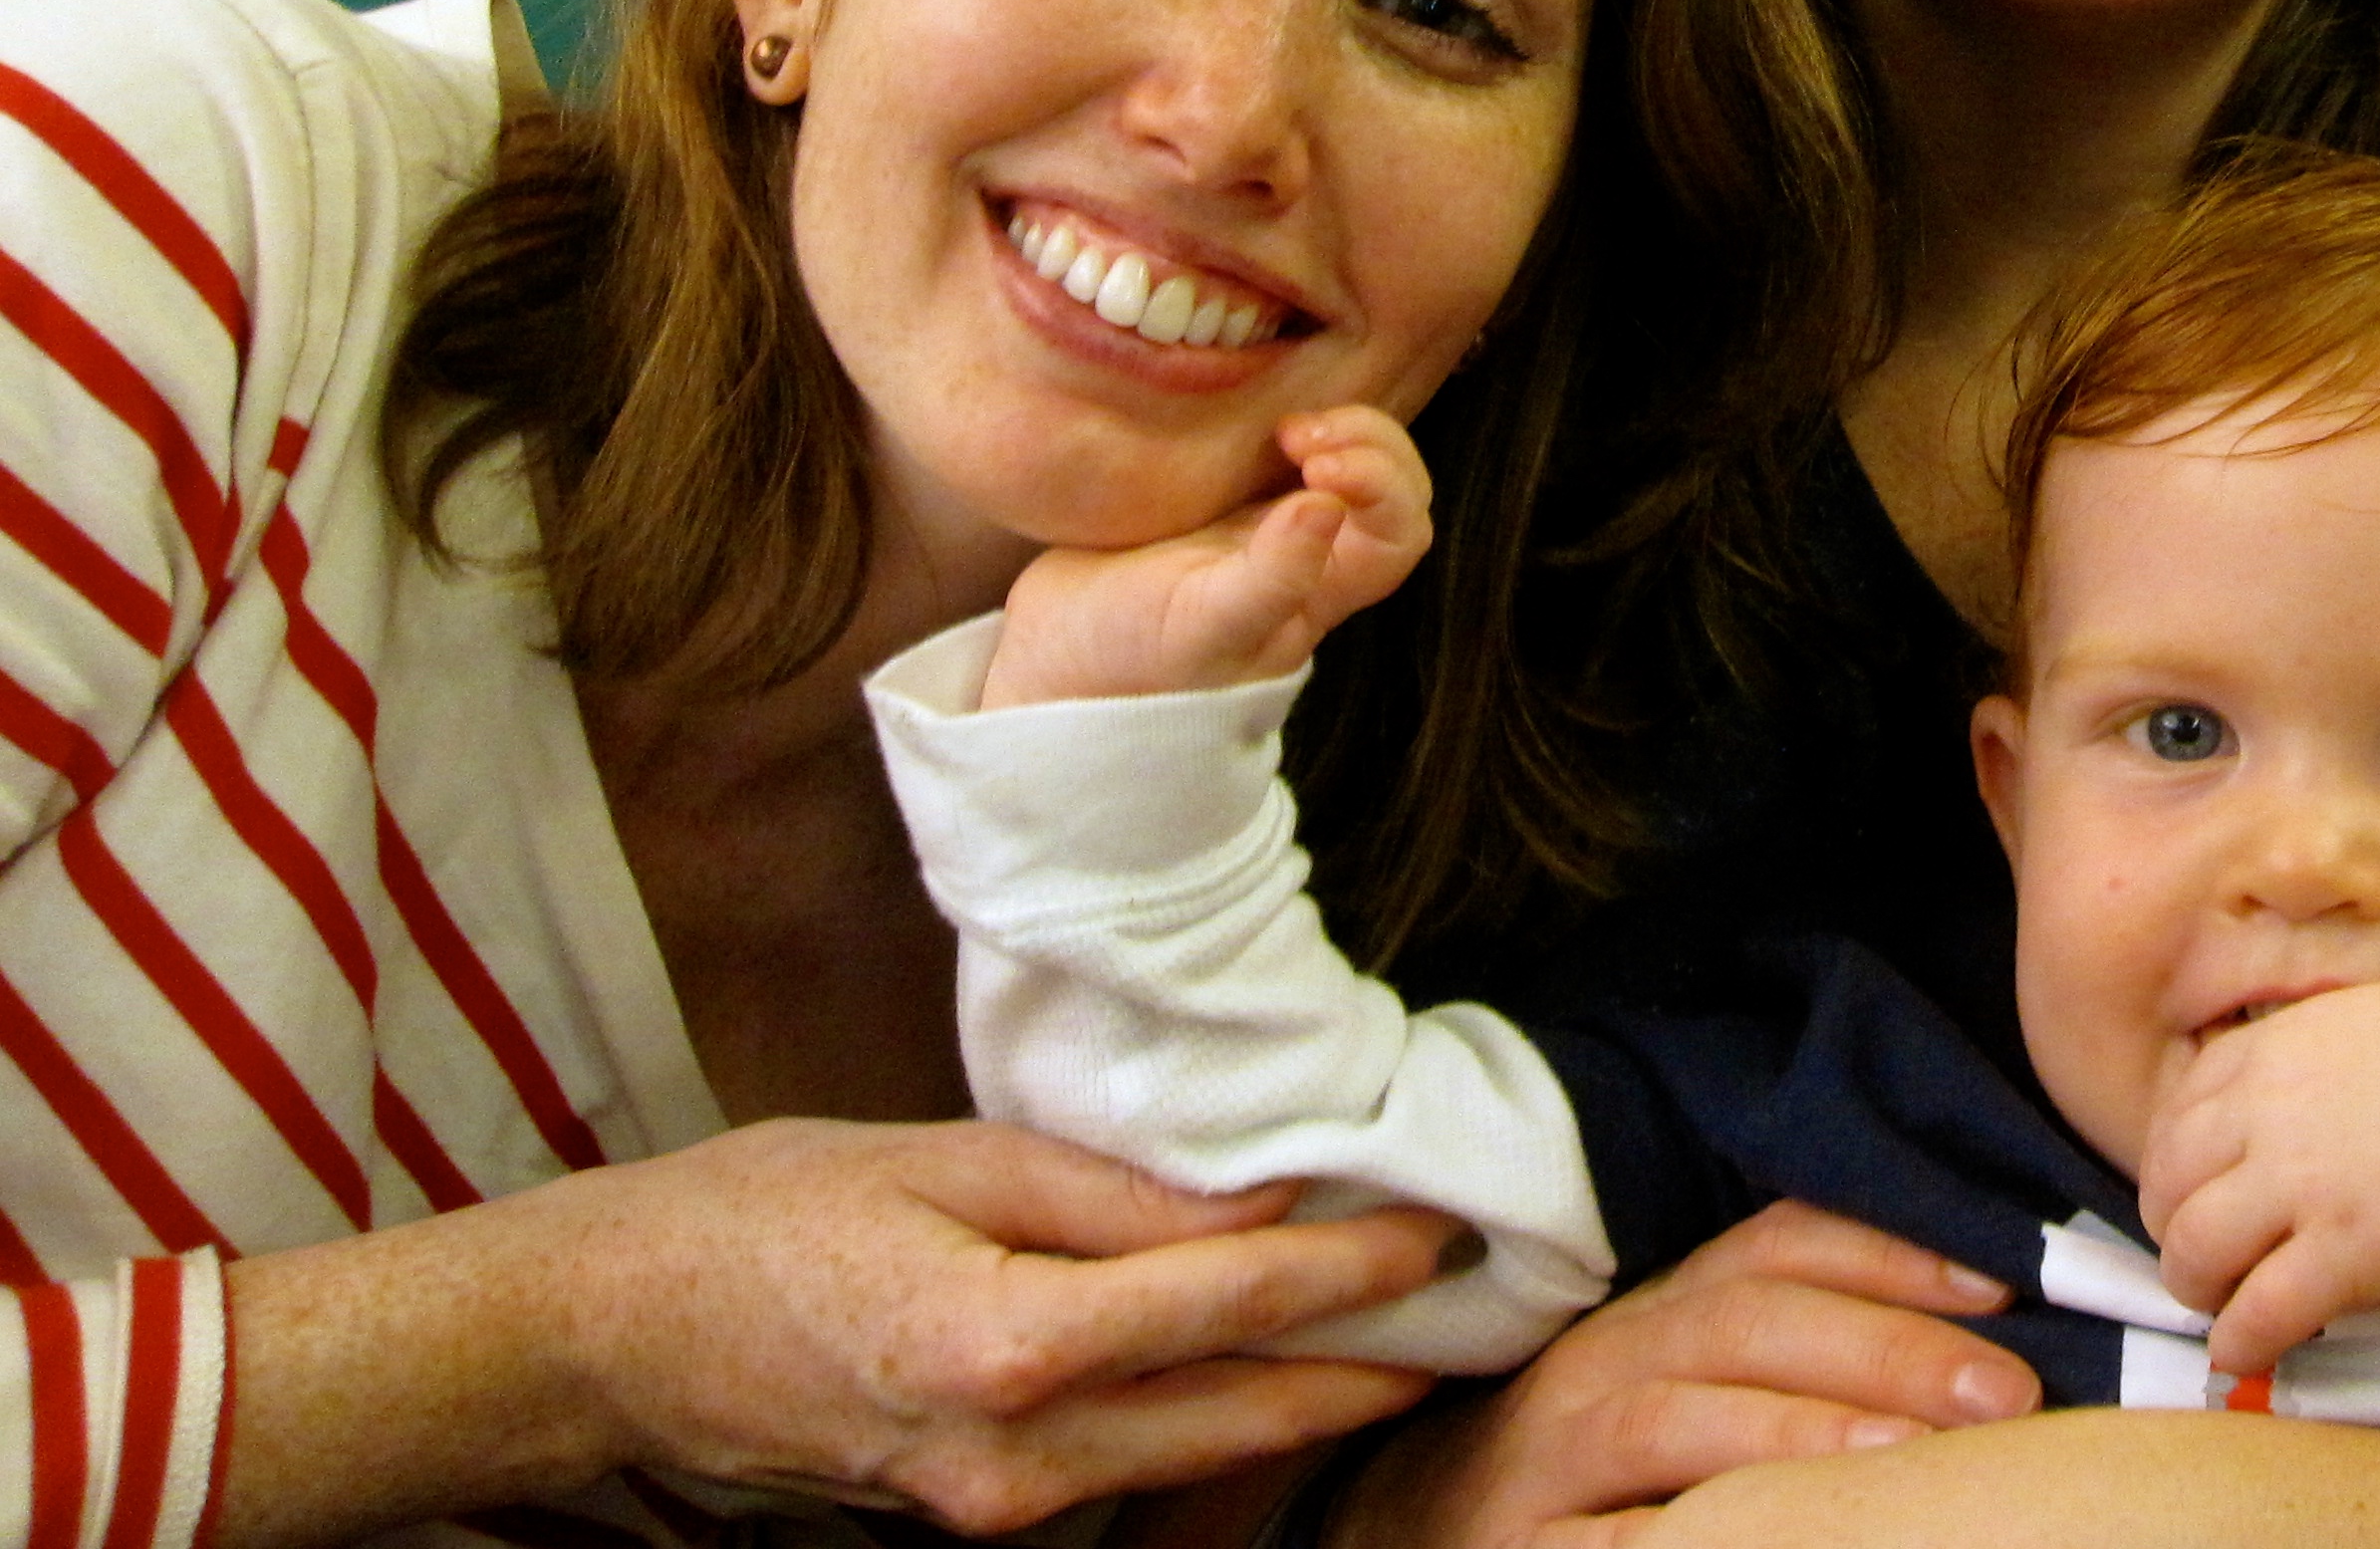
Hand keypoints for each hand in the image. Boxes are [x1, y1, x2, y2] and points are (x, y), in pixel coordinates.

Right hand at [221, 1117, 1459, 1546]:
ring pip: (1192, 1458)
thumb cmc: (760, 1217)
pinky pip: (1126, 1471)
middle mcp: (1013, 1452)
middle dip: (1366, 1364)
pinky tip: (1265, 1371)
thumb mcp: (940, 1160)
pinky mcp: (972, 1514)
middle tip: (1473, 1308)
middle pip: (1239, 1413)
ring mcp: (992, 1504)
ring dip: (1302, 1402)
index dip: (1351, 1267)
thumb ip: (1107, 1190)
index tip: (1444, 1232)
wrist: (611, 1339)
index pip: (1228, 1301)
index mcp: (1004, 1342)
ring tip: (1400, 1335)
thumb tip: (1258, 1190)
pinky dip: (1209, 1424)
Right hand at [987, 408, 1433, 707]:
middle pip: (1388, 483)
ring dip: (1333, 421)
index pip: (1401, 530)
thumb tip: (1328, 506)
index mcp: (1321, 592)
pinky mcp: (1219, 495)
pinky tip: (1245, 406)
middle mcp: (1308, 554)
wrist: (1053, 663)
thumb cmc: (1134, 660)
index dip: (1384, 484)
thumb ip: (1273, 579)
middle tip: (1297, 429)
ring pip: (1345, 456)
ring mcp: (1265, 522)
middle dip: (1366, 439)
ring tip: (1281, 423)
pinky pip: (1279, 443)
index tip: (1318, 465)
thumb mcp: (1203, 628)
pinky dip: (1279, 411)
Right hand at [1329, 1201, 2038, 1548]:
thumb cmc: (1594, 1459)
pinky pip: (1614, 1541)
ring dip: (1801, 1432)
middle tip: (2005, 1389)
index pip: (1777, 1247)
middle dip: (1883, 1346)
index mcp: (1659, 1310)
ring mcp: (1554, 1456)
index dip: (1890, 1252)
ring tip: (1909, 1457)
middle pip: (1747, 1323)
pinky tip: (1772, 1542)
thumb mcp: (1684, 1380)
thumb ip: (1793, 1350)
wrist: (1414, 1525)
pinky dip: (1682, 1537)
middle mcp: (1606, 1363)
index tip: (2003, 1283)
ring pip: (1678, 1421)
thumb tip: (1981, 1343)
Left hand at [2133, 979, 2379, 1378]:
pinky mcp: (2344, 1256)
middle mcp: (2273, 1112)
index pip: (2178, 1110)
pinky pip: (2258, 1313)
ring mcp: (2304, 1185)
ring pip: (2193, 1250)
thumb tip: (2266, 1092)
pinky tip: (2245, 1350)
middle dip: (2173, 1224)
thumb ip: (2305, 1049)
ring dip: (2194, 1286)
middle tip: (2202, 1250)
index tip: (2197, 1186)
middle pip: (2168, 1182)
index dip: (2177, 1159)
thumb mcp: (2374, 1016)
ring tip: (2221, 1300)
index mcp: (2279, 1047)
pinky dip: (2237, 1342)